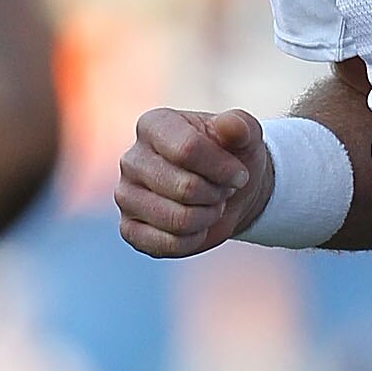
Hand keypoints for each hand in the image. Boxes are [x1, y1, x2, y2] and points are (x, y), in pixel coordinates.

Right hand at [115, 108, 273, 256]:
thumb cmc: (232, 157)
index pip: (187, 149)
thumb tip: (230, 126)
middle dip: (216, 194)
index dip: (222, 169)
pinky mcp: (129, 229)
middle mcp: (132, 159)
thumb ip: (240, 125)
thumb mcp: (246, 135)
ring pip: (177, 219)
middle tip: (221, 189)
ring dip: (207, 217)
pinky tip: (196, 226)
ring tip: (210, 205)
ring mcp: (125, 195)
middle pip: (185, 188)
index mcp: (154, 125)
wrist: (228, 192)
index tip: (239, 174)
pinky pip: (166, 245)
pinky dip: (193, 240)